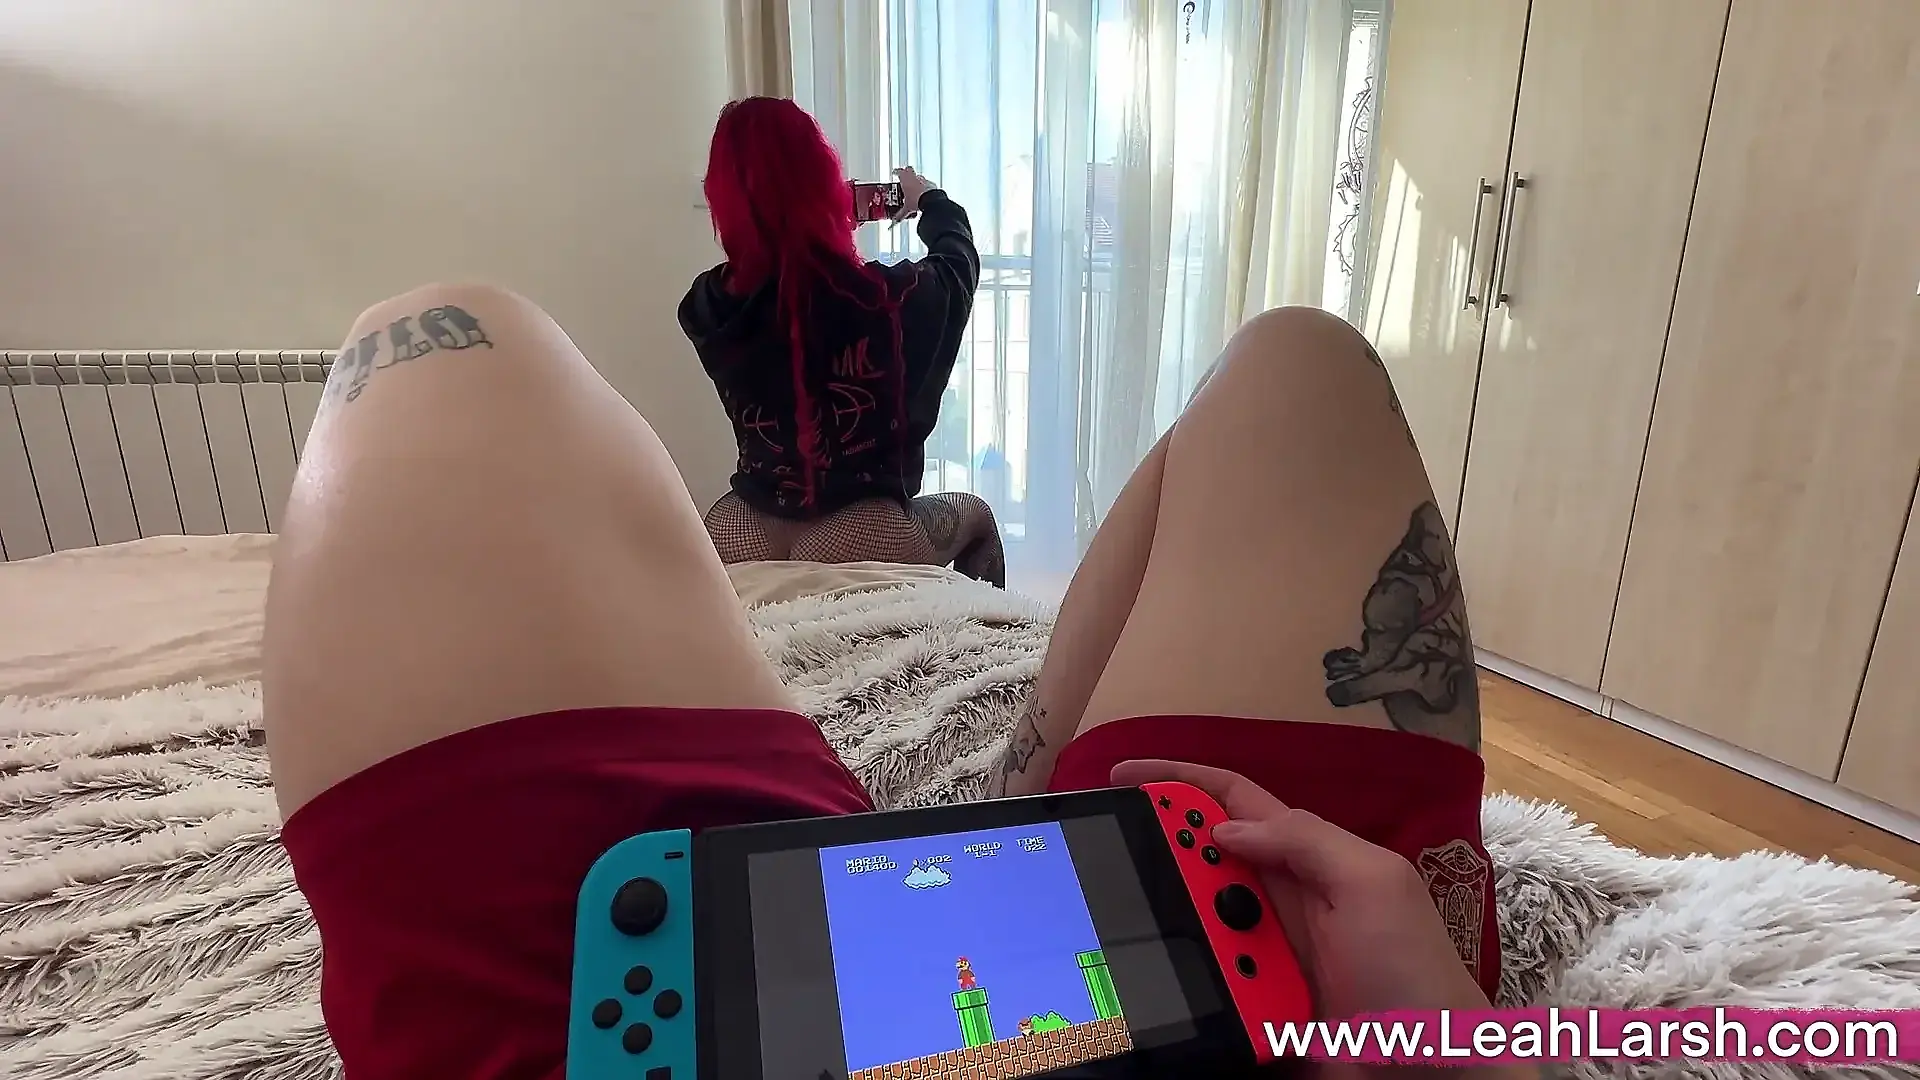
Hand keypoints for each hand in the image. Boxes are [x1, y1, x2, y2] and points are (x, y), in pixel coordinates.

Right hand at [893, 166, 933, 217]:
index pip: (899, 171)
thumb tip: (896, 219)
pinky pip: (927, 183)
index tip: (895, 172)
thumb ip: (901, 213)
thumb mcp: (907, 208)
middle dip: (907, 172)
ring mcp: (924, 180)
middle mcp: (914, 177)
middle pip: (909, 170)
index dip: (896, 172)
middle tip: (905, 178)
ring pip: (919, 177)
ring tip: (915, 188)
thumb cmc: (917, 200)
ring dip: (917, 181)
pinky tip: (924, 193)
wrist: (931, 201)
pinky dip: (925, 187)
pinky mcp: (932, 184)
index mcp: (905, 179)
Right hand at [1110, 759, 1489, 1020]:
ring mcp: (1260, 956)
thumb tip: (1221, 829)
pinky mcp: (1251, 1007)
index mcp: (1306, 858)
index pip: (1231, 801)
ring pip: (1190, 925)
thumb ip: (1304, 841)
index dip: (1178, 780)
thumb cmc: (1412, 969)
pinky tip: (1157, 979)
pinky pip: (1201, 985)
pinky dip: (1180, 979)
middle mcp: (1275, 901)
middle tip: (1107, 853)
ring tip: (1130, 923)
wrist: (1430, 1067)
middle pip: (1197, 860)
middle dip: (1154, 849)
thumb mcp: (1372, 882)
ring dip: (1164, 921)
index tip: (1120, 776)